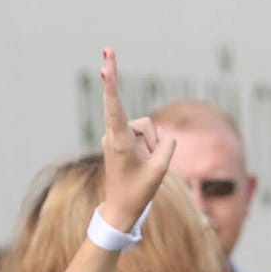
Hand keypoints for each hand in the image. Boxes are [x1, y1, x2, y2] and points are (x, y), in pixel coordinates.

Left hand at [96, 48, 175, 231]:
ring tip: (144, 168)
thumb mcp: (161, 169)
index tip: (104, 62)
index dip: (111, 82)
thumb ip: (166, 145)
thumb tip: (161, 134)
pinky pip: (143, 138)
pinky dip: (149, 150)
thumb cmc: (138, 191)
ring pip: (146, 131)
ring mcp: (116, 138)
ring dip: (152, 148)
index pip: (115, 105)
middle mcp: (114, 135)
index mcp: (119, 141)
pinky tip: (142, 165)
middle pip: (145, 124)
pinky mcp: (119, 141)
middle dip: (149, 136)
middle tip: (120, 89)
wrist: (120, 209)